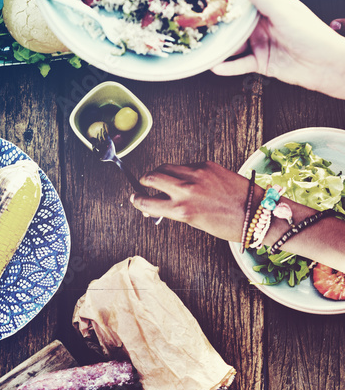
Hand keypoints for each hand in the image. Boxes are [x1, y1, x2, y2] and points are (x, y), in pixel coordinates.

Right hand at [130, 160, 252, 237]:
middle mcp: (186, 190)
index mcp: (181, 210)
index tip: (135, 198)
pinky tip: (185, 177)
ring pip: (168, 166)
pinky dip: (181, 171)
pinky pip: (186, 165)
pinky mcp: (207, 165)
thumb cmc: (228, 224)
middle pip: (153, 176)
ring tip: (160, 177)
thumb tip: (162, 204)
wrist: (255, 211)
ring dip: (160, 171)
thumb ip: (177, 211)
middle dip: (145, 180)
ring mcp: (197, 174)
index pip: (148, 202)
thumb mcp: (196, 222)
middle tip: (143, 183)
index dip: (138, 200)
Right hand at [211, 0, 344, 98]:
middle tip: (201, 26)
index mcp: (270, 7)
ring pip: (236, 46)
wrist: (323, 64)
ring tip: (205, 48)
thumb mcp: (283, 10)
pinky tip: (216, 66)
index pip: (245, 1)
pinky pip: (240, 65)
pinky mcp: (261, 64)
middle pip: (236, 25)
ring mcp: (261, 45)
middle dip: (220, 26)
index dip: (229, 0)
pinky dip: (228, 67)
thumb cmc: (309, 33)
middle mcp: (263, 25)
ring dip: (222, 48)